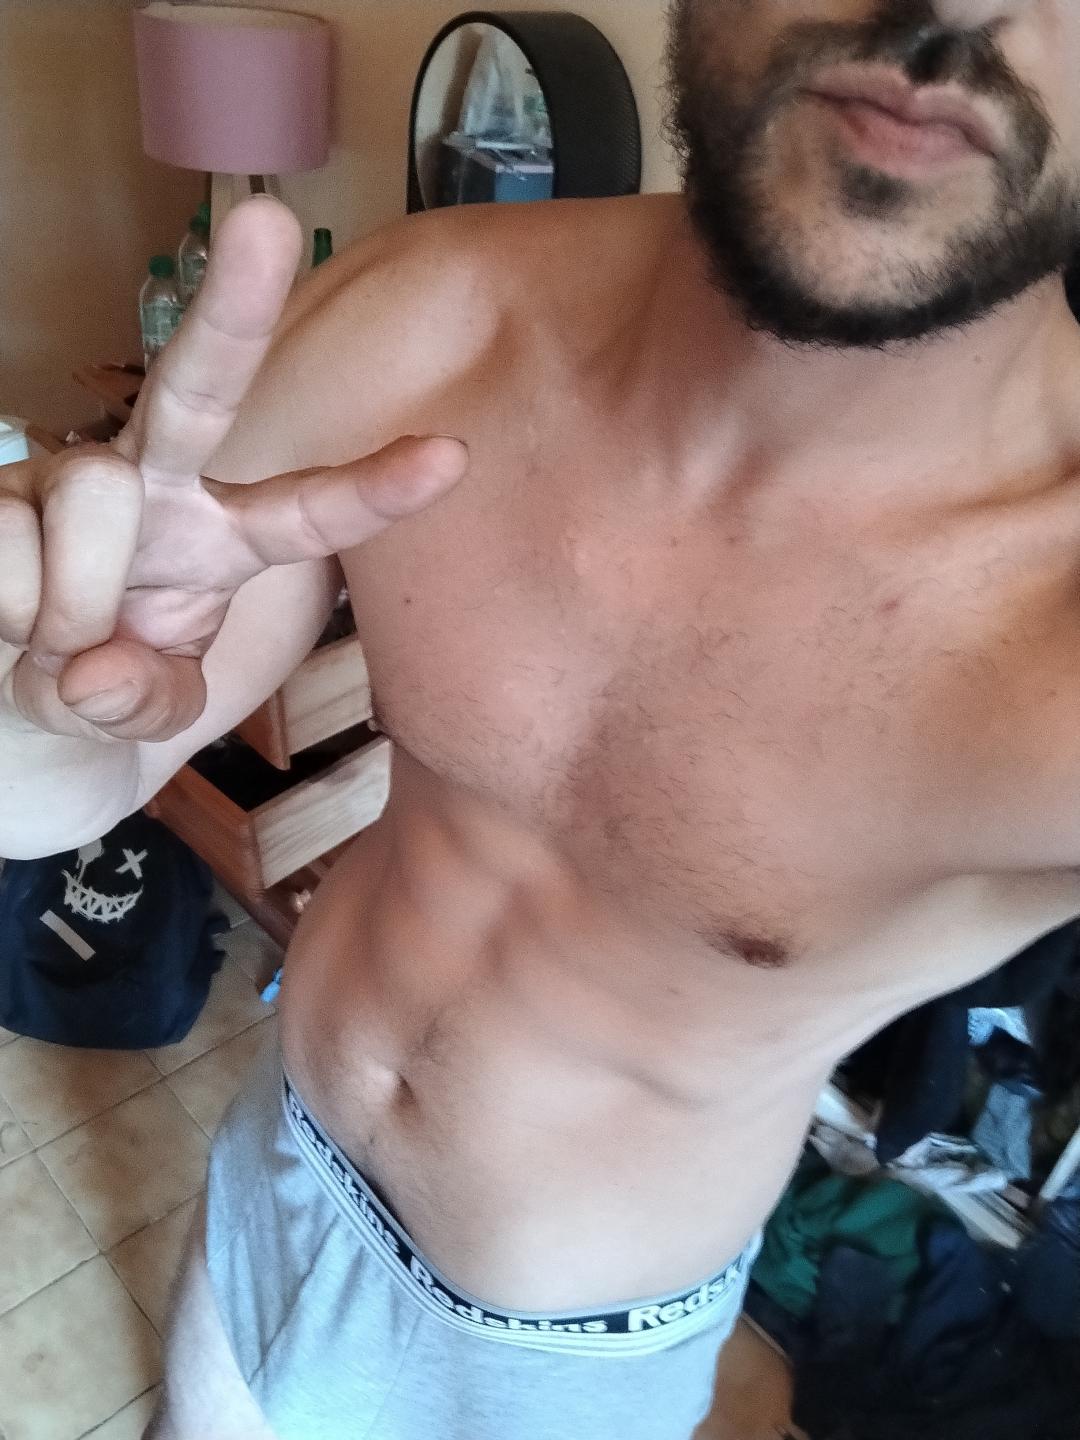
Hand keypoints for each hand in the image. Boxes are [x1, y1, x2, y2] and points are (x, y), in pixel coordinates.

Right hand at [0, 198, 467, 743]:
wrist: (5, 712)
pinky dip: (12, 618)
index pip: (307, 513)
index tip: (451, 456)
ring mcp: (64, 481)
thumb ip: (149, 702)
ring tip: (53, 643)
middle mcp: (150, 487)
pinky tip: (8, 621)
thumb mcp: (152, 714)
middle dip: (236, 309)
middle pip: (197, 386)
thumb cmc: (104, 691)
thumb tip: (92, 672)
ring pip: (97, 502)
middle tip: (269, 221)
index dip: (372, 488)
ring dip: (72, 609)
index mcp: (221, 541)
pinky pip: (12, 554)